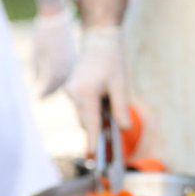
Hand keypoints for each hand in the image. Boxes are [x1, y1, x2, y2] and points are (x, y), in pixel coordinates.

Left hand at [32, 7, 76, 95]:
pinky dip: (66, 76)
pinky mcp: (75, 56)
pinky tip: (62, 77)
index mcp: (54, 65)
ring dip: (60, 85)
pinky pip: (72, 71)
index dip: (44, 92)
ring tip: (54, 89)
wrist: (57, 18)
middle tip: (45, 96)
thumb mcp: (36, 52)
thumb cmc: (43, 33)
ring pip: (67, 79)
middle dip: (52, 91)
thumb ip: (36, 68)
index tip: (39, 97)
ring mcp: (72, 60)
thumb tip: (37, 80)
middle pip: (59, 84)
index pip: (49, 85)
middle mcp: (65, 65)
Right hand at [65, 25, 129, 153]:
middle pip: (86, 121)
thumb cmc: (112, 60)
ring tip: (106, 136)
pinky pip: (81, 107)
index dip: (93, 141)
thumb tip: (125, 129)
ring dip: (94, 123)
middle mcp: (73, 93)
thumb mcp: (121, 85)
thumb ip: (121, 109)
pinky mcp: (71, 88)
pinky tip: (102, 116)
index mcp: (85, 93)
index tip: (94, 157)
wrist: (99, 38)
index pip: (91, 123)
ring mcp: (69, 90)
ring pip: (83, 115)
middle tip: (104, 152)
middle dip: (95, 134)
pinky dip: (91, 113)